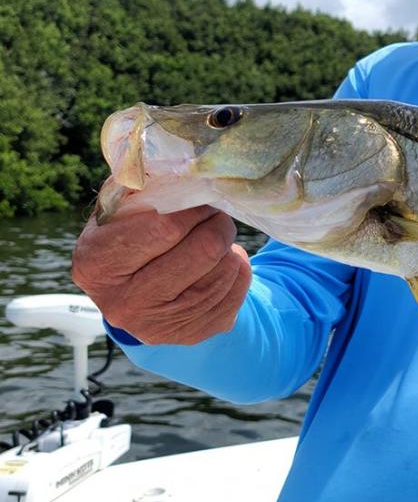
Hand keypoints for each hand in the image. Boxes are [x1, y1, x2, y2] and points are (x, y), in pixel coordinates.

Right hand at [71, 203, 250, 345]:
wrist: (139, 293)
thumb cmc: (132, 239)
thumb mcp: (120, 212)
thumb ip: (141, 189)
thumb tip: (179, 168)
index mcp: (97, 263)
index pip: (164, 227)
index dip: (191, 207)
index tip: (198, 198)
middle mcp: (123, 302)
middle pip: (203, 250)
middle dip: (217, 223)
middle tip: (214, 213)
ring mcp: (159, 325)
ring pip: (225, 268)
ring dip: (228, 244)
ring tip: (215, 236)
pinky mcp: (193, 334)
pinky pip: (237, 287)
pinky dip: (238, 267)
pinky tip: (222, 261)